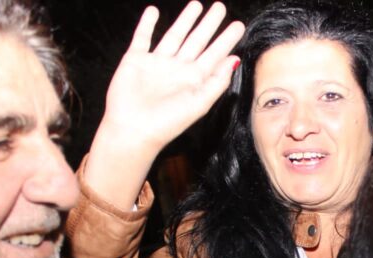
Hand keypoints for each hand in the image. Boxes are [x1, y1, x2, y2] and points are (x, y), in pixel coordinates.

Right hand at [103, 1, 244, 152]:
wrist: (134, 130)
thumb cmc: (167, 123)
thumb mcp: (199, 103)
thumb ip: (217, 82)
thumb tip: (234, 59)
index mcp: (194, 80)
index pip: (214, 55)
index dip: (226, 40)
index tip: (238, 25)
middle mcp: (177, 69)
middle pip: (197, 41)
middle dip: (209, 24)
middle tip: (220, 6)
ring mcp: (157, 63)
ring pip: (174, 35)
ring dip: (185, 20)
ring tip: (196, 5)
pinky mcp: (135, 60)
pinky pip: (142, 38)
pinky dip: (147, 24)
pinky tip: (153, 10)